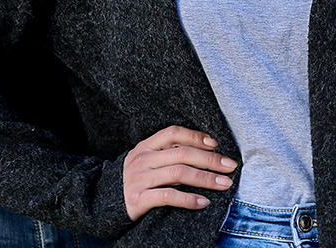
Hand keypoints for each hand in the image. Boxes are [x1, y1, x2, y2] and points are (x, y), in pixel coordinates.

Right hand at [122, 125, 236, 221]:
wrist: (105, 200)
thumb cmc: (136, 179)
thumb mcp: (146, 160)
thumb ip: (167, 154)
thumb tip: (204, 151)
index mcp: (145, 145)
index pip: (173, 133)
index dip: (195, 136)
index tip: (215, 144)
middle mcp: (143, 159)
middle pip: (182, 153)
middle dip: (210, 159)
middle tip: (230, 166)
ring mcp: (140, 178)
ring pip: (178, 173)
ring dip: (206, 179)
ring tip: (225, 184)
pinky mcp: (139, 199)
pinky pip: (168, 197)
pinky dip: (188, 199)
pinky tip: (203, 202)